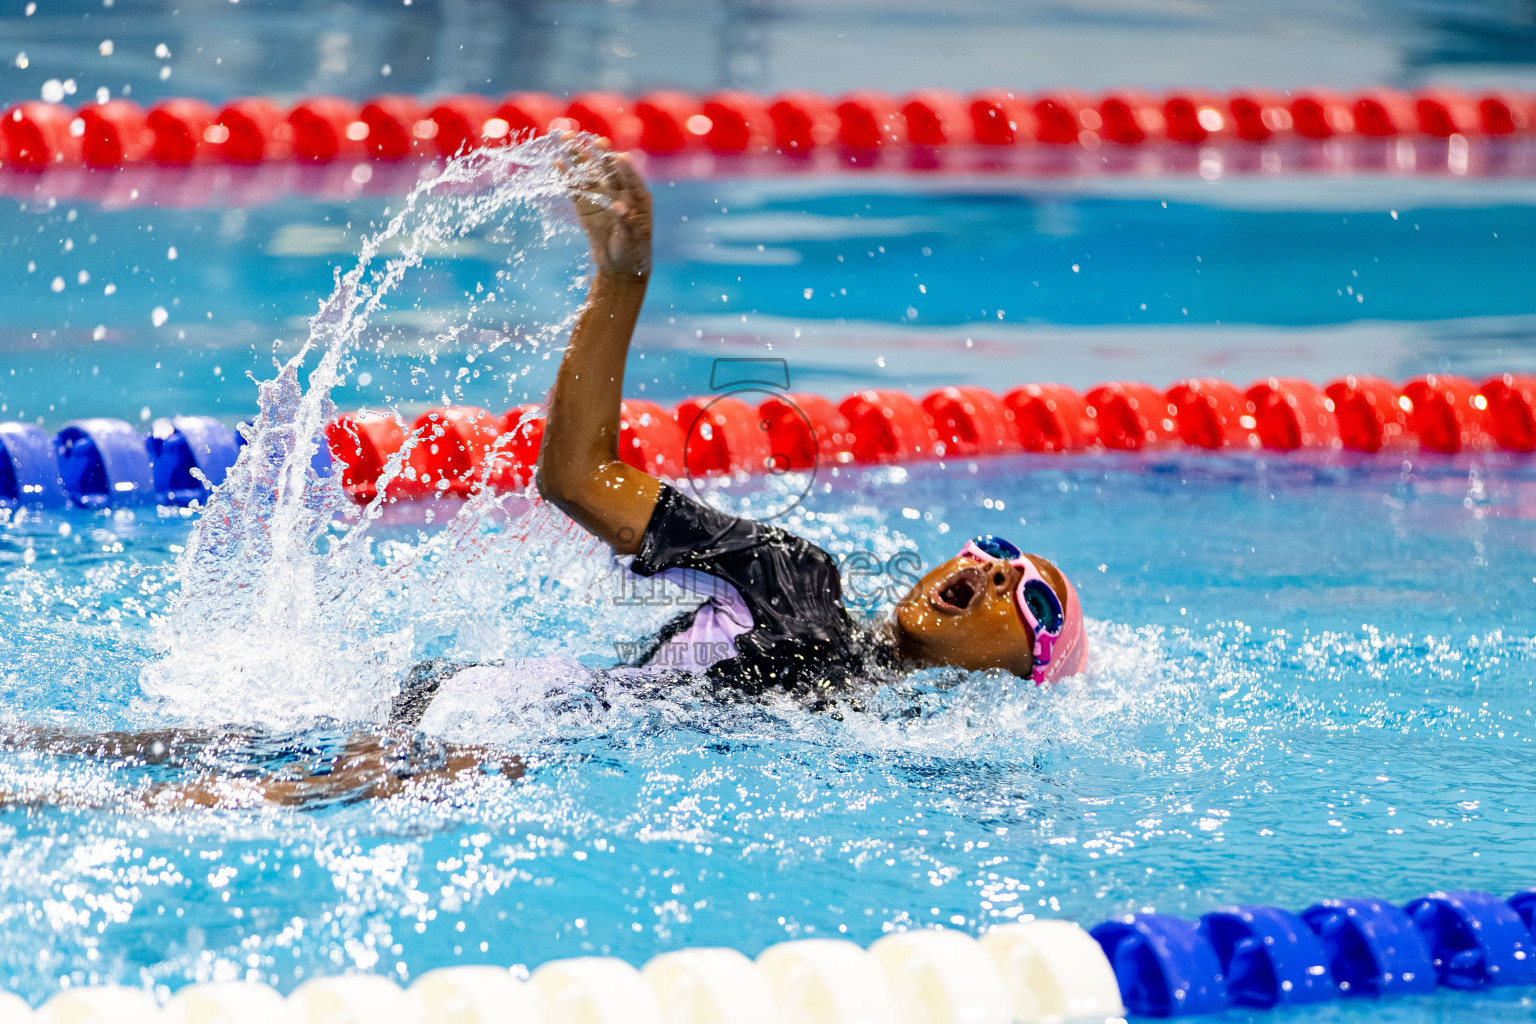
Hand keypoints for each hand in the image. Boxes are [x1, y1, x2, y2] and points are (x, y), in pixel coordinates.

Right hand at [560, 135, 652, 277]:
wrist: (620, 267)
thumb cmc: (634, 252)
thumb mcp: (632, 238)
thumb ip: (626, 221)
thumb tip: (618, 207)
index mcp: (638, 197)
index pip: (630, 178)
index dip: (624, 169)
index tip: (620, 158)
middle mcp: (619, 192)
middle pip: (608, 169)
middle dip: (602, 155)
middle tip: (596, 140)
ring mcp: (601, 198)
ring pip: (588, 174)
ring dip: (579, 157)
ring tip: (567, 138)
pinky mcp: (585, 207)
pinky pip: (575, 189)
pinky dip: (566, 176)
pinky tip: (557, 162)